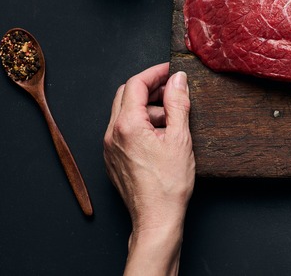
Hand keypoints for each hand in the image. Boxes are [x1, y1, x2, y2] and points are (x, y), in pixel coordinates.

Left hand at [104, 63, 194, 275]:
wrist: (156, 219)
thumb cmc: (169, 184)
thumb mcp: (180, 137)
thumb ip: (178, 104)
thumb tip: (178, 79)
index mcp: (127, 125)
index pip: (136, 84)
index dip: (156, 72)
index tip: (172, 71)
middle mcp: (112, 134)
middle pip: (126, 96)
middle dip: (150, 88)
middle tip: (174, 90)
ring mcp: (110, 148)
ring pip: (125, 114)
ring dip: (148, 108)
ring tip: (172, 120)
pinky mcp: (113, 160)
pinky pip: (123, 131)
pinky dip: (141, 125)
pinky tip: (161, 136)